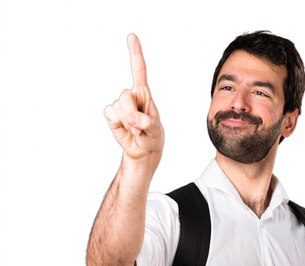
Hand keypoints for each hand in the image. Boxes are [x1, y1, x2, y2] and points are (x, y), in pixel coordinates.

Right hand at [104, 33, 163, 166]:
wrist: (143, 151)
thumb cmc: (153, 137)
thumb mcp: (155, 130)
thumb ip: (146, 122)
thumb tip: (131, 118)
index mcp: (144, 94)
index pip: (139, 70)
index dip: (135, 53)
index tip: (132, 36)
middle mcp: (131, 96)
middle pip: (125, 95)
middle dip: (131, 113)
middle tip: (140, 127)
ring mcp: (120, 105)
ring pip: (118, 107)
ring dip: (126, 122)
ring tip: (135, 130)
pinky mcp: (112, 115)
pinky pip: (110, 114)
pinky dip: (118, 124)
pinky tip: (125, 130)